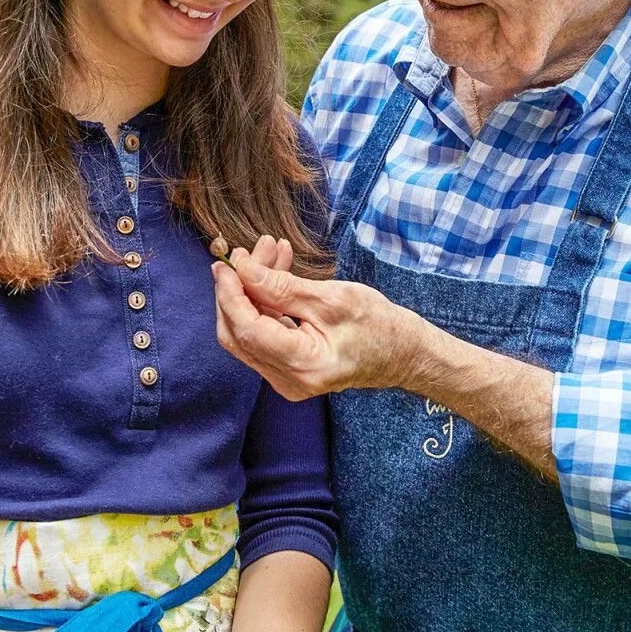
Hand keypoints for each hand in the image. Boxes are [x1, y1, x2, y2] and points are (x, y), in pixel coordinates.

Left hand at [211, 239, 419, 399]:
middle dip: (238, 289)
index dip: (230, 294)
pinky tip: (277, 270)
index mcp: (303, 366)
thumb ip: (281, 286)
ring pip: (248, 331)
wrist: (403, 353)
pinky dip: (264, 301)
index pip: (247, 330)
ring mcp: (285, 378)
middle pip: (238, 333)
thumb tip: (241, 270)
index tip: (227, 262)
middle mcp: (288, 381)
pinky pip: (263, 333)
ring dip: (253, 290)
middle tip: (248, 252)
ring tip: (271, 250)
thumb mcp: (332, 298)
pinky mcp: (287, 369)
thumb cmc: (379, 326)